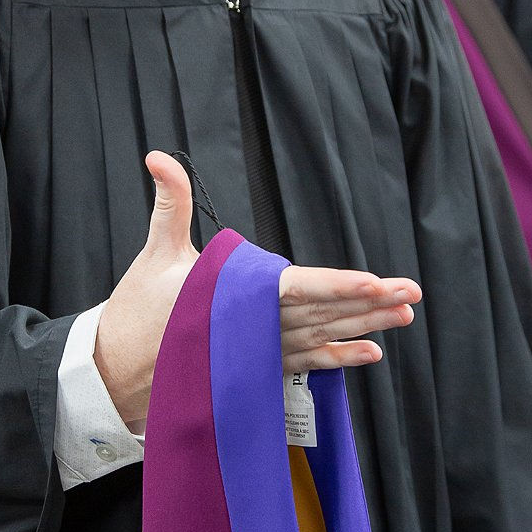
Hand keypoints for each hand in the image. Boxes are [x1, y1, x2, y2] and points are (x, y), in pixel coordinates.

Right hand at [94, 152, 421, 425]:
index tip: (374, 283)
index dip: (339, 286)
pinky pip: (308, 364)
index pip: (299, 288)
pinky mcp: (262, 367)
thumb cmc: (141, 312)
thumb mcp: (156, 253)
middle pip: (324, 313)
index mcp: (240, 299)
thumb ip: (170, 204)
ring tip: (403, 315)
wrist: (120, 374)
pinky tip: (370, 353)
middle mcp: (259, 328)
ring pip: (325, 337)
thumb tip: (158, 157)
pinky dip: (340, 359)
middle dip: (370, 303)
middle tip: (410, 292)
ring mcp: (264, 351)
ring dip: (365, 327)